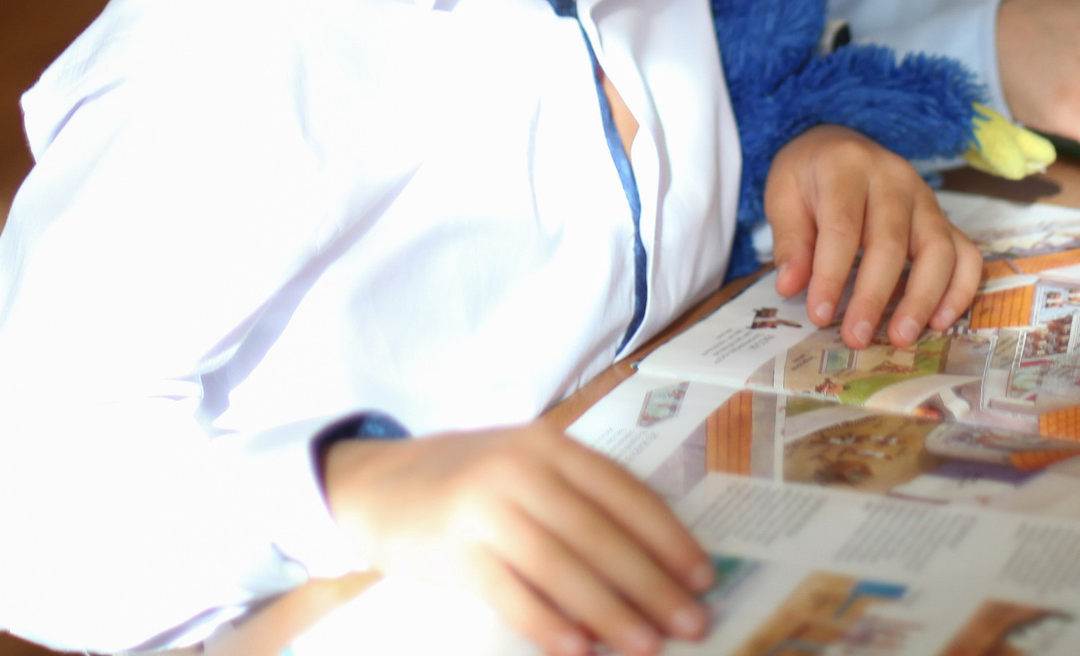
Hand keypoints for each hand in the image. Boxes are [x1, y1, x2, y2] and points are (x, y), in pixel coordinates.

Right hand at [323, 425, 713, 655]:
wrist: (378, 484)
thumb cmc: (469, 481)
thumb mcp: (525, 465)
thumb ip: (578, 497)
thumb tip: (652, 559)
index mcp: (548, 445)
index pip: (623, 492)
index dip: (667, 537)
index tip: (702, 577)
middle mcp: (520, 469)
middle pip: (598, 534)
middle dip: (650, 584)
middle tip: (691, 623)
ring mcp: (483, 508)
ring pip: (561, 566)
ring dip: (609, 611)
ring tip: (646, 645)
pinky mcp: (452, 550)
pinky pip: (510, 593)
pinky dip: (547, 624)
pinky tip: (579, 650)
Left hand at [764, 125, 982, 349]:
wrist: (839, 146)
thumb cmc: (809, 176)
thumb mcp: (783, 196)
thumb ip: (790, 241)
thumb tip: (791, 287)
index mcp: (847, 166)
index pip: (843, 228)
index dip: (831, 275)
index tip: (819, 315)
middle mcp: (894, 178)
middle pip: (891, 241)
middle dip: (874, 295)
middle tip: (857, 337)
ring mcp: (925, 197)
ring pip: (939, 249)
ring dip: (922, 299)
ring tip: (901, 337)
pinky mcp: (944, 218)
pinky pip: (967, 253)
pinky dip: (960, 290)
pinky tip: (939, 321)